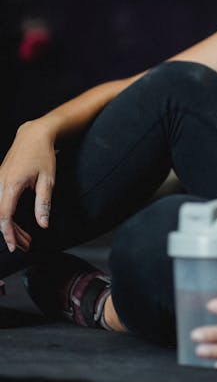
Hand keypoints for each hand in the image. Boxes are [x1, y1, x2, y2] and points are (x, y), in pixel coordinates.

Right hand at [0, 121, 55, 251]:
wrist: (33, 135)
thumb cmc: (42, 154)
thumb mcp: (47, 179)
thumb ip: (44, 203)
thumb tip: (43, 224)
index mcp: (12, 184)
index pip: (5, 216)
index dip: (9, 234)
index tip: (15, 246)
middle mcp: (0, 182)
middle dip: (11, 233)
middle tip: (26, 245)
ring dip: (9, 226)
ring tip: (25, 237)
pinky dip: (6, 215)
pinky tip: (17, 223)